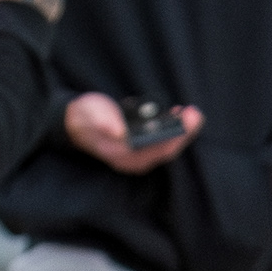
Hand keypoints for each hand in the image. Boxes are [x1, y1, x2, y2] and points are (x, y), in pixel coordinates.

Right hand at [66, 90, 201, 174]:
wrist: (76, 121)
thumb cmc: (83, 117)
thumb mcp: (88, 114)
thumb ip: (102, 120)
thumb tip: (119, 131)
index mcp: (123, 156)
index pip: (157, 151)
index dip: (175, 136)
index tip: (186, 120)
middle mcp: (134, 159)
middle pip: (166, 149)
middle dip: (183, 132)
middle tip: (195, 113)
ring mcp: (138, 153)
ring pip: (165, 145)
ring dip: (179, 129)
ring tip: (191, 112)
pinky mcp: (140, 144)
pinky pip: (161, 139)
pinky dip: (171, 126)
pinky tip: (178, 112)